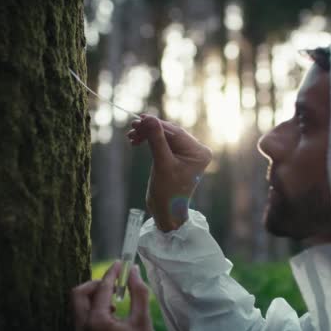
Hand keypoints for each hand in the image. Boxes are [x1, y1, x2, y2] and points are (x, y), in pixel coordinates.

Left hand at [70, 261, 152, 330]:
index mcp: (97, 321)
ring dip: (94, 296)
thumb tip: (133, 270)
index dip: (112, 272)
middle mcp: (82, 327)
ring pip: (78, 305)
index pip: (102, 287)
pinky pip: (82, 315)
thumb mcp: (142, 321)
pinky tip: (111, 315)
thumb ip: (139, 293)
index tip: (120, 263)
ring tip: (115, 303)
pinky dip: (93, 308)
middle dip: (95, 284)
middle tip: (113, 284)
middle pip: (78, 294)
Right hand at [127, 115, 211, 231]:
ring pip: (164, 137)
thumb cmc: (167, 193)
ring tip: (131, 137)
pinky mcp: (177, 157)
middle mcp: (196, 150)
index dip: (155, 125)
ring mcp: (187, 153)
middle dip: (150, 130)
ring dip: (147, 135)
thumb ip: (156, 140)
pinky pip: (163, 144)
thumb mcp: (161, 164)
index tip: (138, 120)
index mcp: (199, 152)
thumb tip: (149, 118)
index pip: (175, 132)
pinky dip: (150, 142)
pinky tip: (137, 142)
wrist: (166, 212)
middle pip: (170, 133)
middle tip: (132, 129)